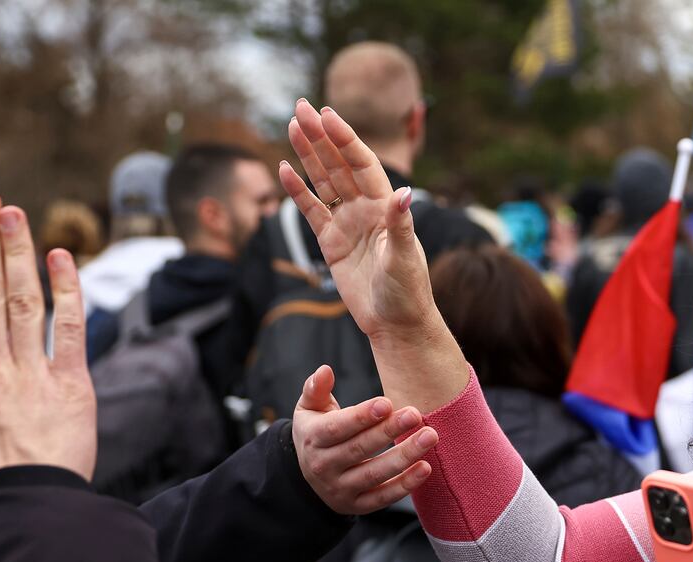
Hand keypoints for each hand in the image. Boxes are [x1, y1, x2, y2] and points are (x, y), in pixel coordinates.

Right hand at [280, 99, 436, 344]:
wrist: (396, 323)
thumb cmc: (408, 291)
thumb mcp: (405, 258)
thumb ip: (401, 224)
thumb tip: (403, 192)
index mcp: (385, 207)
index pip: (362, 163)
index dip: (344, 139)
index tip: (326, 115)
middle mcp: (366, 209)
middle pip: (339, 165)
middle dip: (321, 136)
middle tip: (300, 106)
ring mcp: (348, 224)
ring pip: (324, 181)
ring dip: (308, 155)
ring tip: (292, 126)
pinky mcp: (332, 243)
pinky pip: (312, 211)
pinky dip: (298, 192)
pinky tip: (284, 170)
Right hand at [291, 365, 437, 513]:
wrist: (307, 478)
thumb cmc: (317, 433)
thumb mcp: (309, 409)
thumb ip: (316, 389)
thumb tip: (325, 370)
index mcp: (313, 439)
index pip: (337, 428)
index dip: (362, 417)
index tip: (387, 403)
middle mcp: (323, 466)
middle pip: (358, 449)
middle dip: (388, 431)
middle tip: (415, 414)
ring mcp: (340, 489)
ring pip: (374, 474)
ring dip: (404, 457)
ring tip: (430, 436)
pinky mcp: (357, 506)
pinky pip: (383, 498)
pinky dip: (405, 486)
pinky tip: (425, 468)